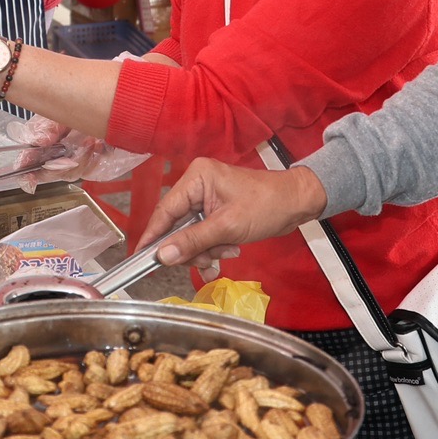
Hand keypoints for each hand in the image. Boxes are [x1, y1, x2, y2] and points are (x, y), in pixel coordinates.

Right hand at [139, 158, 326, 273]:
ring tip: (228, 252)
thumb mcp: (228, 227)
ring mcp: (207, 199)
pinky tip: (229, 253)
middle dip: (193, 248)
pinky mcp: (216, 212)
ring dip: (206, 251)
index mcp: (197, 177)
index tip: (141, 259)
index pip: (165, 210)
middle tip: (207, 261)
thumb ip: (194, 241)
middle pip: (177, 227)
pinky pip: (204, 236)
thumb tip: (163, 255)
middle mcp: (197, 185)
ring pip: (190, 236)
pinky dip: (213, 249)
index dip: (153, 236)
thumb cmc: (266, 206)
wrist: (297, 204)